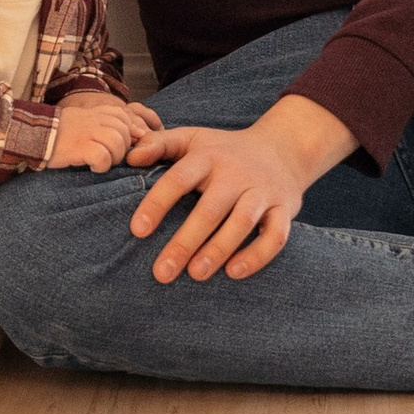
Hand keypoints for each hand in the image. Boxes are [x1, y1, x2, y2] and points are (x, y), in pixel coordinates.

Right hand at [50, 90, 150, 171]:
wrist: (33, 134)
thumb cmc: (58, 132)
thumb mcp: (82, 121)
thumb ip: (105, 123)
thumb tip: (137, 133)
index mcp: (94, 112)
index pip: (123, 116)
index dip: (127, 131)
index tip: (119, 145)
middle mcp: (93, 120)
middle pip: (123, 131)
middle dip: (122, 148)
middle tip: (109, 157)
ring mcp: (86, 132)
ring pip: (116, 143)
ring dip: (113, 157)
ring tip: (102, 163)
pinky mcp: (78, 147)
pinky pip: (102, 156)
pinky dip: (101, 165)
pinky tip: (93, 167)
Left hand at [124, 94, 352, 281]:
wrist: (282, 148)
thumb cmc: (224, 150)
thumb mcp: (192, 138)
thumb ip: (160, 144)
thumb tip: (129, 157)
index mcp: (208, 157)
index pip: (178, 179)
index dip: (157, 204)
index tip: (137, 231)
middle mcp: (236, 173)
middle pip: (210, 209)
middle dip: (185, 242)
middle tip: (162, 272)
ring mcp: (262, 191)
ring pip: (242, 222)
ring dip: (219, 250)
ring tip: (196, 274)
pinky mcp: (284, 209)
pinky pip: (275, 235)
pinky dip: (257, 255)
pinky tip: (234, 273)